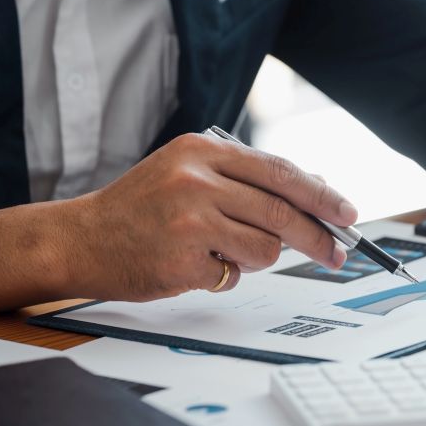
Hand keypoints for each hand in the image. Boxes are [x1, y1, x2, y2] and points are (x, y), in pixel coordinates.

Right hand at [0, 133, 357, 310]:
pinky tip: (194, 263)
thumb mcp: (189, 173)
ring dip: (257, 258)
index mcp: (203, 151)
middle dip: (318, 237)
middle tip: (337, 253)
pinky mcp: (182, 261)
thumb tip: (316, 192)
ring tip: (224, 250)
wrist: (79, 239)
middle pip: (282, 212)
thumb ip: (246, 179)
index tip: (347, 213)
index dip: (321, 195)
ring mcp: (189, 221)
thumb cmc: (141, 207)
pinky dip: (223, 274)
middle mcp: (197, 181)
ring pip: (265, 248)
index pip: (281, 172)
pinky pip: (232, 274)